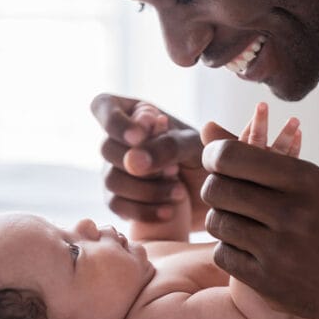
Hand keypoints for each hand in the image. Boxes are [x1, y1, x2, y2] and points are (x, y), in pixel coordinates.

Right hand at [90, 93, 207, 225]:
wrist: (215, 194)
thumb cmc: (205, 158)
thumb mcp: (193, 145)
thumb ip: (166, 145)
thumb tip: (132, 161)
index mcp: (135, 113)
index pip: (103, 106)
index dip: (115, 123)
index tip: (139, 137)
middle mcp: (119, 140)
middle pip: (106, 148)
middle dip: (140, 165)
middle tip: (174, 172)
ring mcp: (114, 170)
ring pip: (110, 180)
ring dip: (146, 190)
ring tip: (179, 193)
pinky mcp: (118, 199)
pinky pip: (117, 206)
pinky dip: (143, 210)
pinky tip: (168, 212)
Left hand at [201, 122, 318, 318]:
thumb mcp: (313, 178)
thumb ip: (257, 154)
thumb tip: (205, 128)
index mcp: (305, 180)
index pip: (231, 158)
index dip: (215, 157)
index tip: (218, 162)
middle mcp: (292, 213)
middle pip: (218, 189)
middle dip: (215, 187)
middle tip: (225, 192)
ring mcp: (281, 252)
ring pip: (217, 223)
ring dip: (222, 219)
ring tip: (240, 219)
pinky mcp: (271, 283)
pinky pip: (222, 255)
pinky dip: (229, 248)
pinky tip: (248, 245)